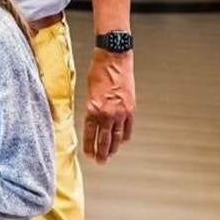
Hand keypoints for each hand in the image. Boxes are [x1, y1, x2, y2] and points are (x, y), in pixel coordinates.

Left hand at [83, 49, 134, 163]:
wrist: (114, 58)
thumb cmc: (98, 70)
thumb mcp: (88, 91)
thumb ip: (90, 107)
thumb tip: (91, 120)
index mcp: (93, 109)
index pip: (90, 134)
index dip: (89, 146)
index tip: (88, 155)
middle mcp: (107, 113)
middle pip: (104, 139)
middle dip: (101, 152)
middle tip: (99, 161)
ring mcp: (121, 112)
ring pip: (117, 137)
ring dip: (113, 148)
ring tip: (109, 155)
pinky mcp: (130, 109)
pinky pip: (128, 128)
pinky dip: (124, 137)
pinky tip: (121, 142)